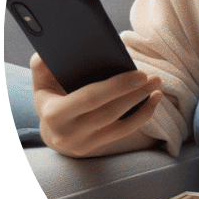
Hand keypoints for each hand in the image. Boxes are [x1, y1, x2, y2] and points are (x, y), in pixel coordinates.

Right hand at [30, 52, 162, 156]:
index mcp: (53, 113)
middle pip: (108, 113)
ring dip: (142, 105)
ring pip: (119, 125)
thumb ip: (43, 63)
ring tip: (157, 87)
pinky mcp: (94, 148)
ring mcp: (81, 144)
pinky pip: (122, 133)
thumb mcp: (41, 79)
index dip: (117, 87)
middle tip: (154, 78)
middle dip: (135, 94)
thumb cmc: (49, 95)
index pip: (89, 99)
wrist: (49, 128)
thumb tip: (54, 50)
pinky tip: (153, 101)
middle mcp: (66, 133)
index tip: (140, 73)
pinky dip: (141, 117)